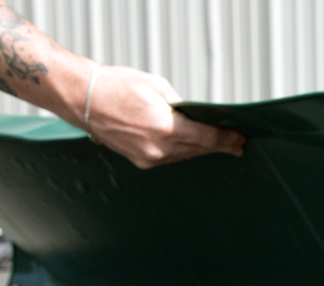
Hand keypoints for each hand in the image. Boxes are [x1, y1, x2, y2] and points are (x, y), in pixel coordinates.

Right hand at [83, 65, 244, 168]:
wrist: (84, 99)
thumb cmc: (116, 87)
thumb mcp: (157, 86)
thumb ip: (180, 105)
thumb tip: (193, 116)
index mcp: (166, 128)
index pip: (206, 138)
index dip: (226, 139)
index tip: (239, 139)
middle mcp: (158, 149)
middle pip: (198, 150)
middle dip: (218, 147)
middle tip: (236, 146)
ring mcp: (148, 158)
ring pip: (184, 156)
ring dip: (200, 150)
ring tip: (217, 146)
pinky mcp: (140, 161)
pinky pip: (169, 158)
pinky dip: (181, 152)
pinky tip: (190, 147)